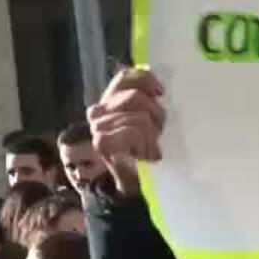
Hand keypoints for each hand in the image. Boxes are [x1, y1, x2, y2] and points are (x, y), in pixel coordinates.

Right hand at [88, 67, 166, 196]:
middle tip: (157, 134)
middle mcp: (98, 112)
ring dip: (152, 134)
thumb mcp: (149, 122)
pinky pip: (135, 129)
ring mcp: (97, 127)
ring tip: (151, 148)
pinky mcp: (102, 142)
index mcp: (109, 102)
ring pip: (139, 116)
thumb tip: (149, 70)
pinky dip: (147, 143)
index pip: (125, 77)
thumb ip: (145, 98)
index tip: (161, 93)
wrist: (132, 188)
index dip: (146, 80)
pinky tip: (147, 155)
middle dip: (154, 115)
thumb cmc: (144, 153)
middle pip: (135, 97)